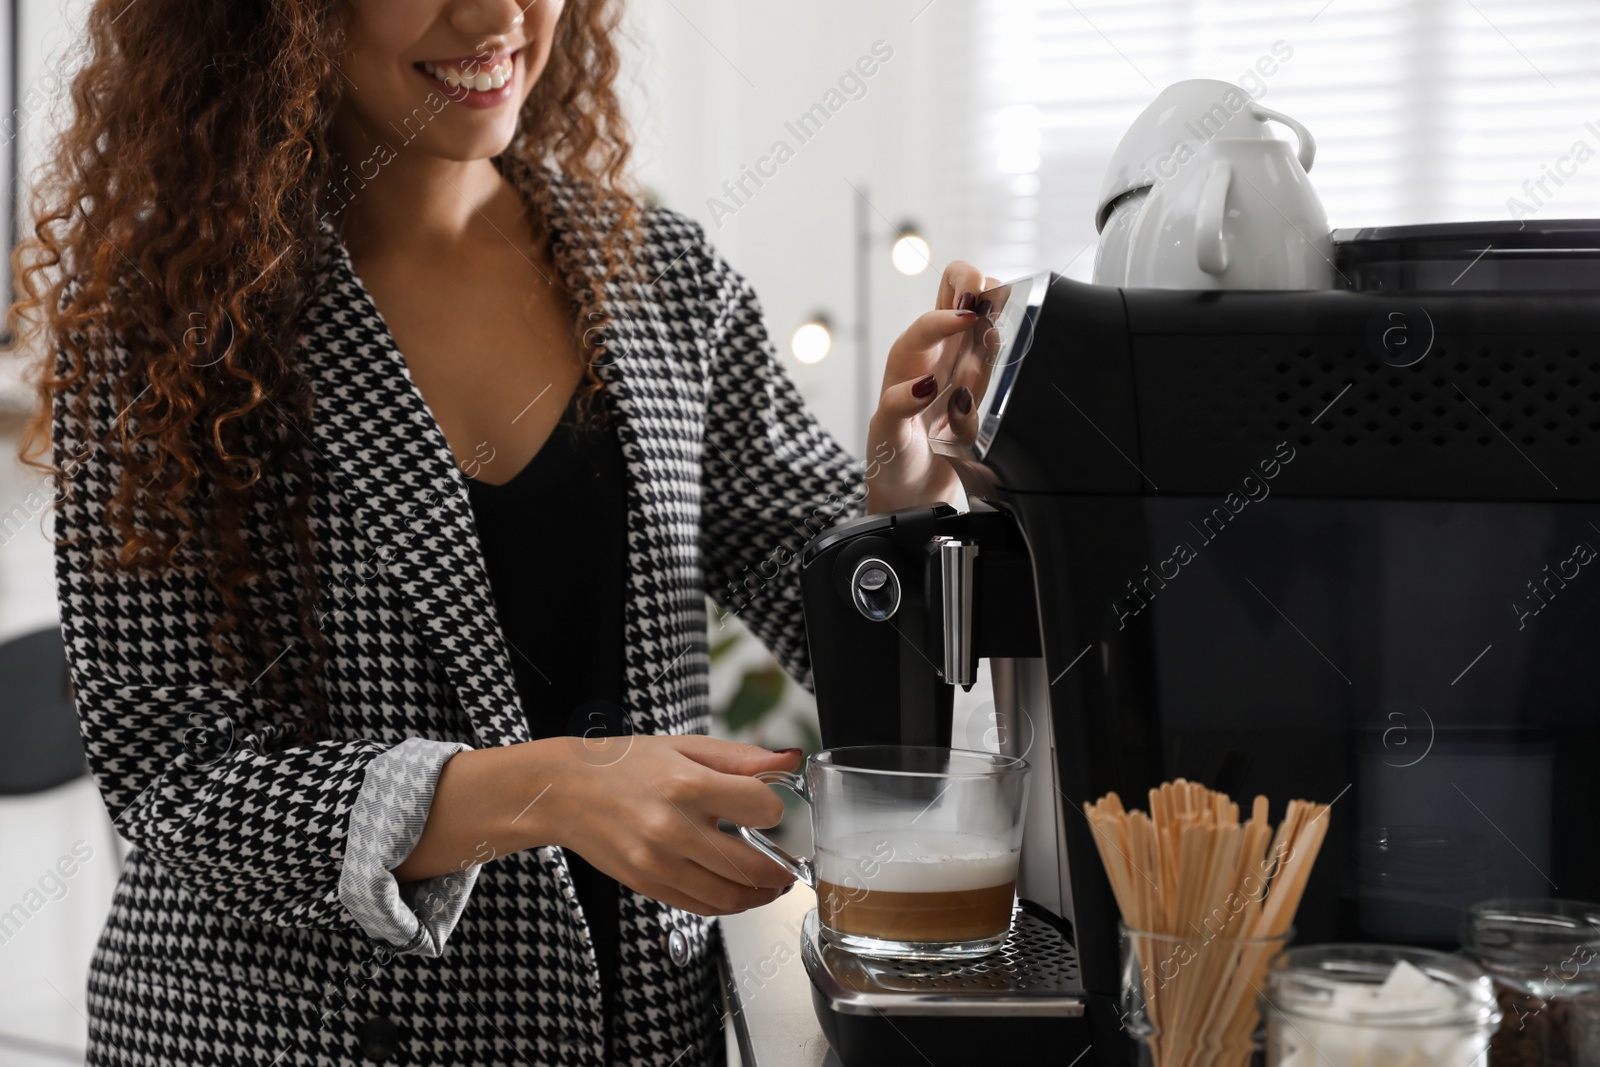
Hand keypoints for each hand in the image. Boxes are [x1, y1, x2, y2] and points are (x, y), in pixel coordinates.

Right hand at [547, 735, 802, 916]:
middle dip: (781, 870)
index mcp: (687, 785)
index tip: (772, 811)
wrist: (564, 791)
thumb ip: (741, 757)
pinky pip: (701, 907)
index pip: (761, 809)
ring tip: (770, 885)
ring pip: (730, 896)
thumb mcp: (684, 747)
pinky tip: (737, 892)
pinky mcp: (647, 884)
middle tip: (791, 866)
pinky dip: (728, 905)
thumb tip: (789, 759)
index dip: (775, 810)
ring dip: (760, 896)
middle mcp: (674, 828)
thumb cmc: (623, 765)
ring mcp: (659, 862)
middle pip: (751, 865)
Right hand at [865, 260, 1000, 514]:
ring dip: (936, 328)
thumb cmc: (943, 443)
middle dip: (958, 289)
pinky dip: (909, 395)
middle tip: (982, 286)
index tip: (996, 283)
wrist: (917, 496)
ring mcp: (900, 393)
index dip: (971, 283)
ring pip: (909, 347)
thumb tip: (1001, 322)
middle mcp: (920, 365)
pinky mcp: (888, 428)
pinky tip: (927, 388)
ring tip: (962, 319)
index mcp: (943, 354)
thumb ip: (984, 363)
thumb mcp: (975, 398)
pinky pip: (893, 406)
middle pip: (933, 310)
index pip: (952, 300)